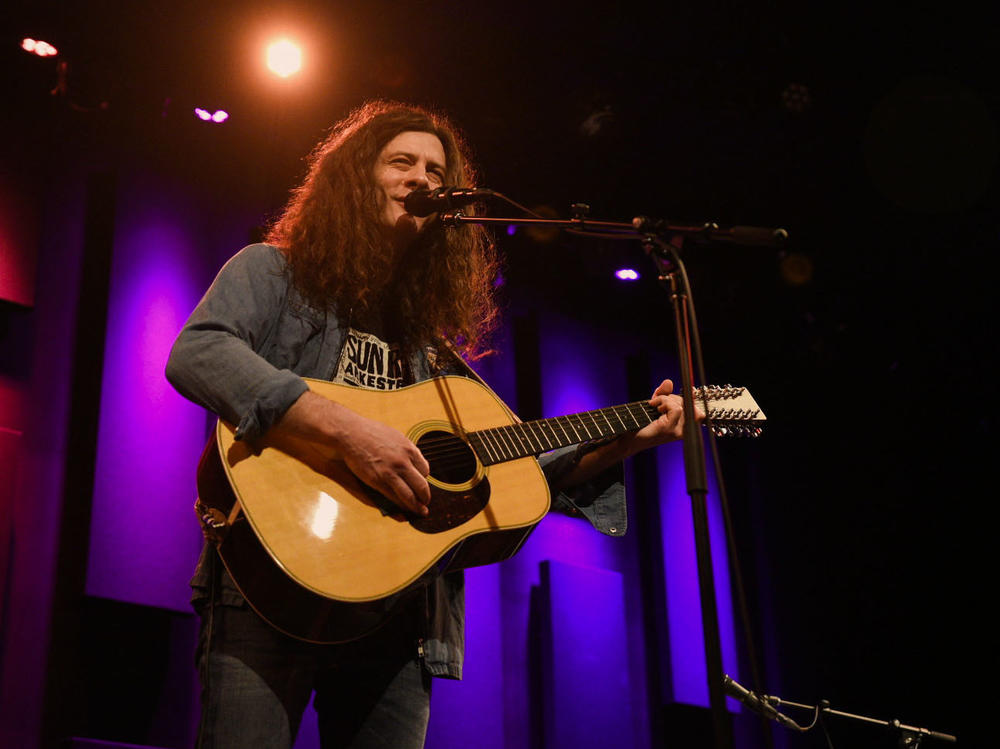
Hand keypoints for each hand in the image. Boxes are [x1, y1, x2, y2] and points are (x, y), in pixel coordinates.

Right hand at [275, 391, 430, 515]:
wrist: (350, 432)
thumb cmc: (369, 432)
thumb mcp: (394, 436)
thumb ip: (404, 449)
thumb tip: (411, 457)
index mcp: (409, 449)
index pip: (425, 470)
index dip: (424, 479)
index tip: (420, 484)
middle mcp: (404, 461)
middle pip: (422, 485)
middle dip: (425, 497)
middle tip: (426, 503)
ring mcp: (391, 472)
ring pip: (410, 495)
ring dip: (416, 506)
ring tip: (420, 511)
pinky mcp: (378, 480)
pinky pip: (395, 497)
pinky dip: (401, 505)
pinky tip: (403, 509)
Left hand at [627, 379, 703, 451]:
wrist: (630, 437)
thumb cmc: (643, 423)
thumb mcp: (657, 405)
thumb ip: (664, 393)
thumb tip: (668, 382)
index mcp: (683, 428)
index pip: (699, 414)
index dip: (694, 400)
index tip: (691, 391)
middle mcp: (683, 432)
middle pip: (688, 405)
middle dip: (673, 398)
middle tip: (659, 403)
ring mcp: (677, 432)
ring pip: (681, 405)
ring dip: (665, 400)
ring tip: (655, 406)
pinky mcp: (668, 429)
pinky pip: (675, 408)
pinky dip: (664, 402)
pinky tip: (654, 407)